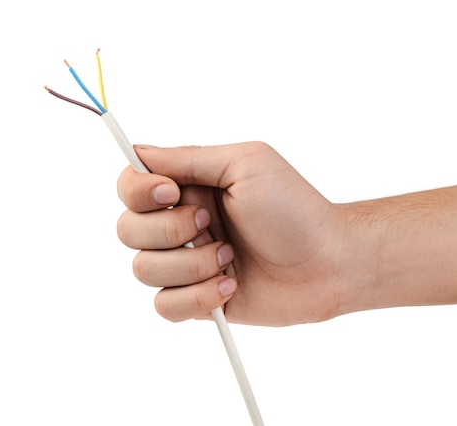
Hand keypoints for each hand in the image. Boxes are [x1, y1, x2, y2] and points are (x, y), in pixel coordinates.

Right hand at [117, 142, 344, 325]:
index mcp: (191, 187)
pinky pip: (166, 306)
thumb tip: (138, 150)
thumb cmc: (295, 209)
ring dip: (191, 265)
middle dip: (169, 231)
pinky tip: (232, 286)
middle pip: (127, 230)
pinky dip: (198, 297)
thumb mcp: (245, 164)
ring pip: (144, 270)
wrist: (328, 262)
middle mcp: (183, 224)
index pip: (130, 185)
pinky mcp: (199, 299)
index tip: (171, 193)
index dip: (139, 191)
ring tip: (231, 258)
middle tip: (212, 224)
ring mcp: (190, 263)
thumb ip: (188, 158)